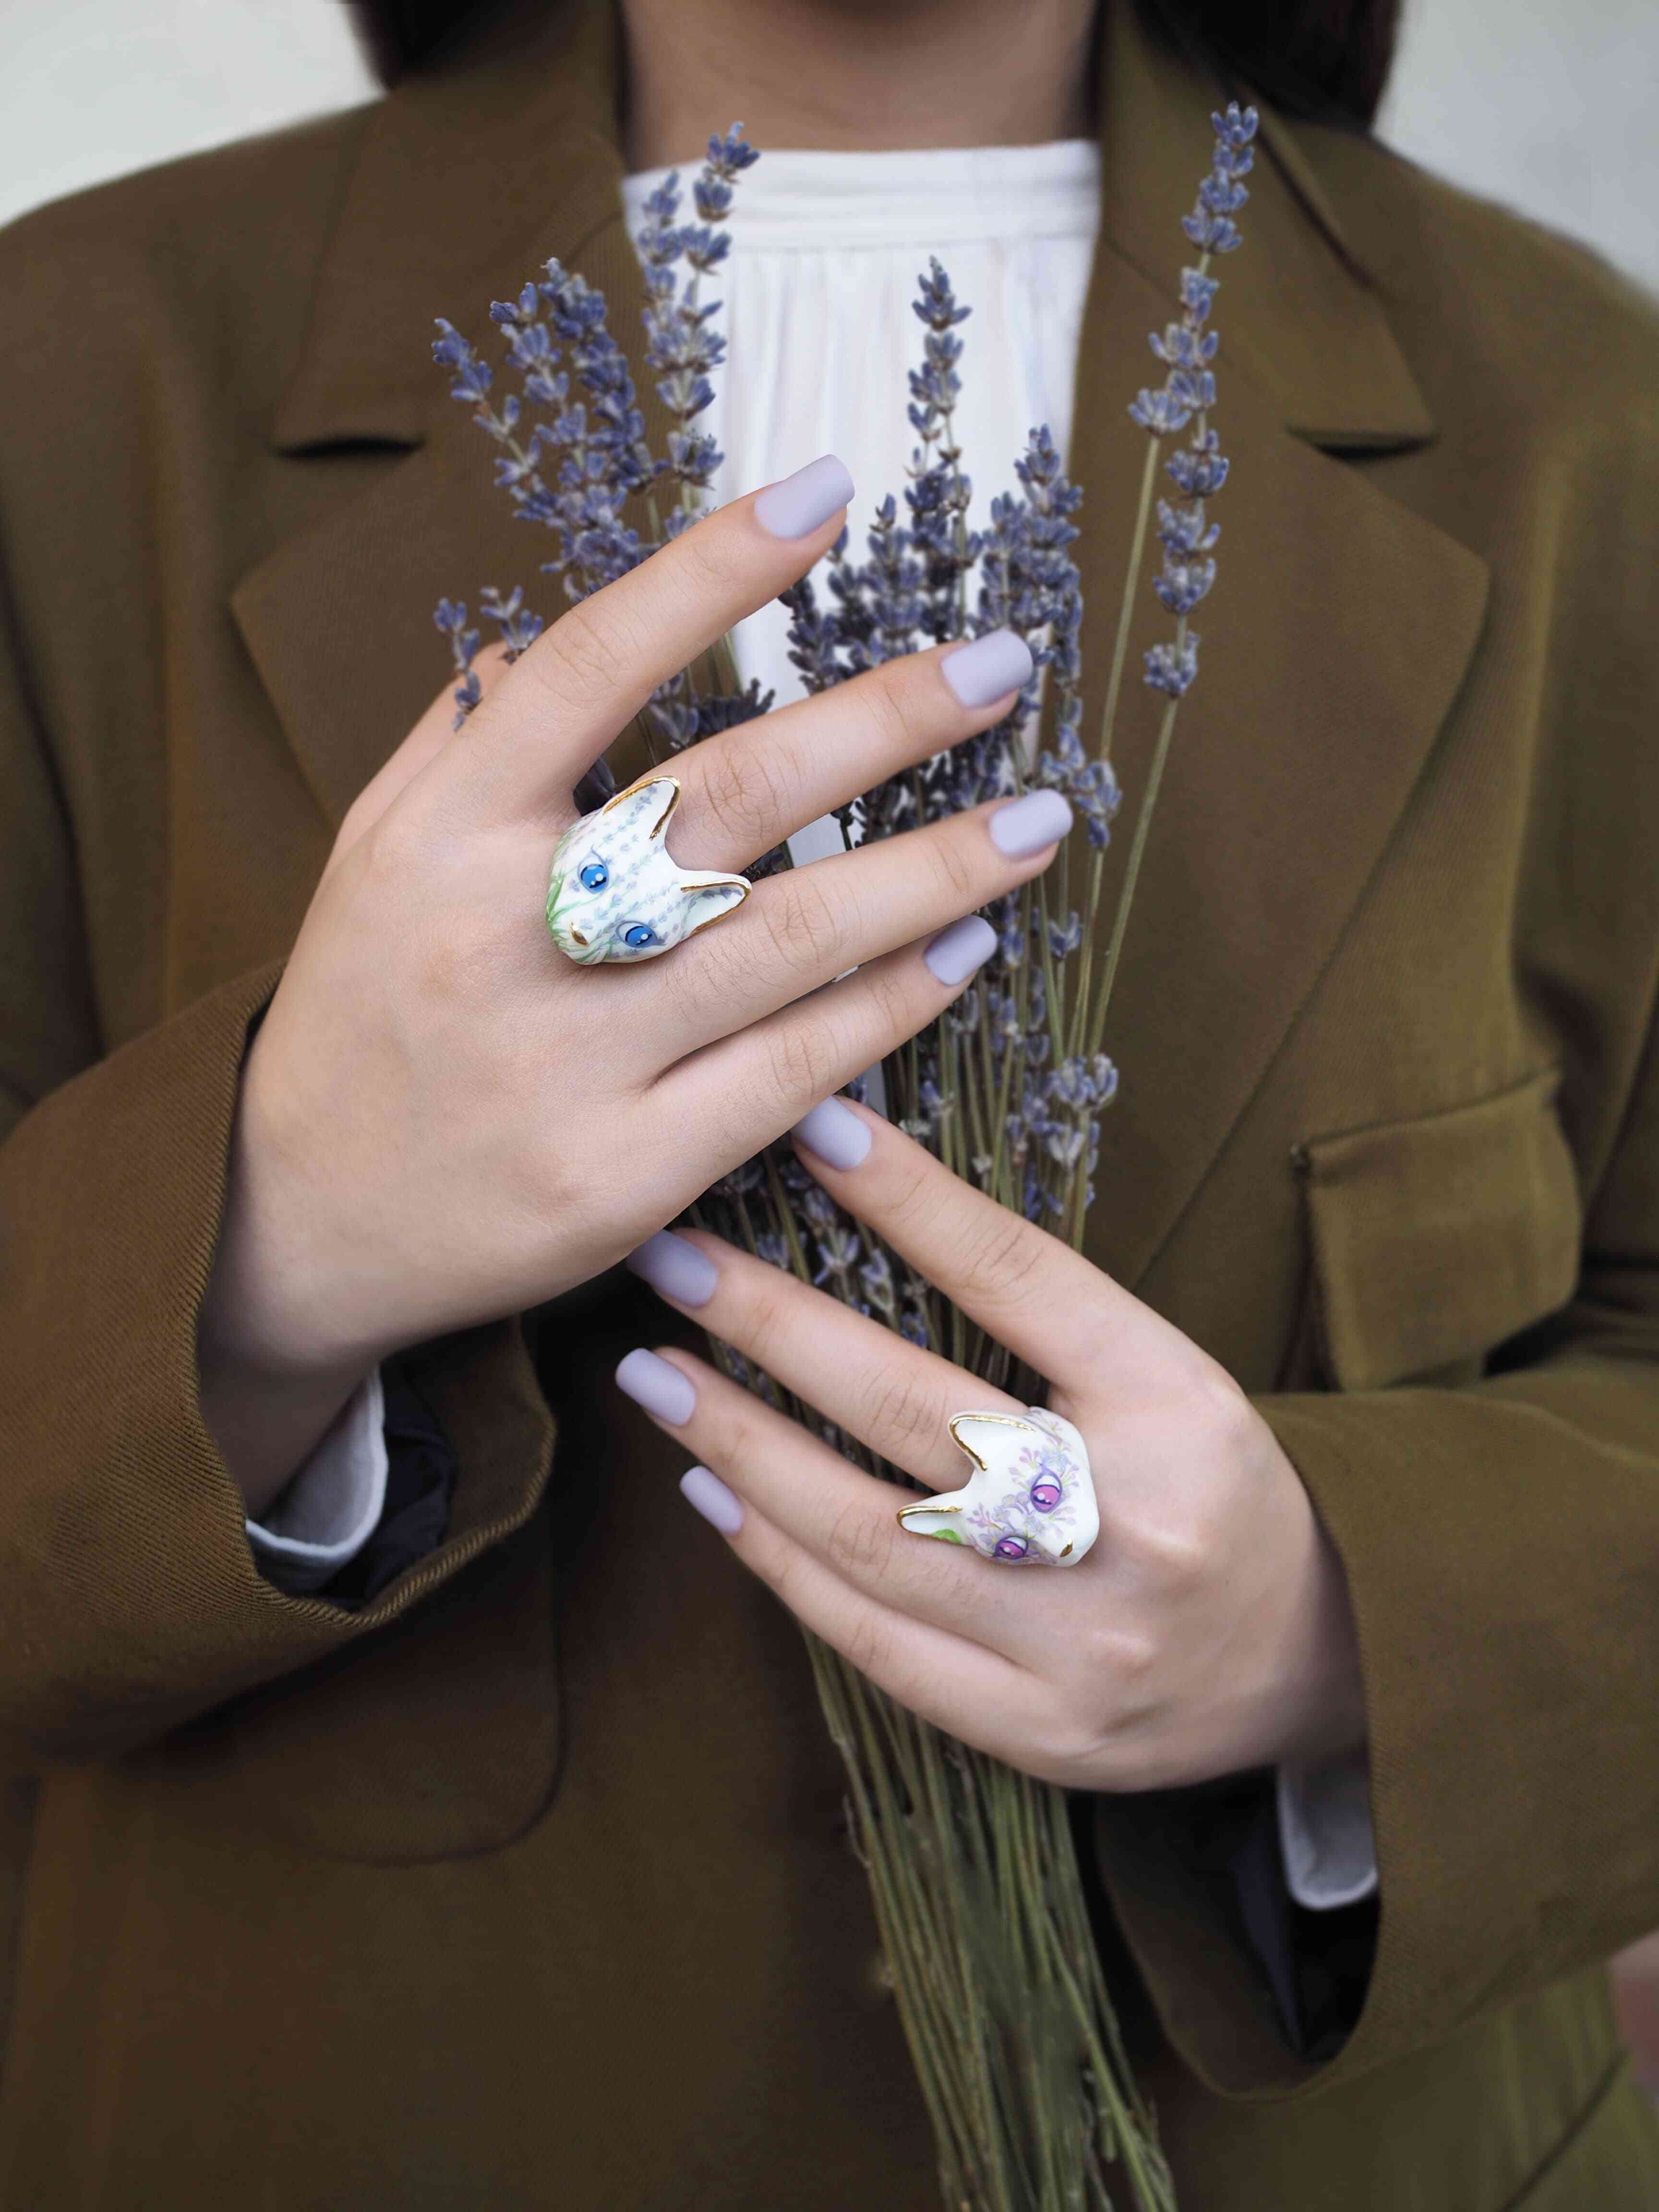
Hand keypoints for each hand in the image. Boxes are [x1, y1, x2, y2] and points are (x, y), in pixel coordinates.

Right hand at [199, 461, 1066, 1512]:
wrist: (301, 1225)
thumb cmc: (357, 1016)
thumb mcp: (372, 857)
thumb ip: (460, 743)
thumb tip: (547, 641)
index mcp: (442, 837)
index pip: (589, 668)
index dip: (710, 571)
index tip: (826, 492)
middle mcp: (508, 938)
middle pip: (729, 800)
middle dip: (883, 721)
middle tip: (1004, 665)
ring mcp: (573, 1065)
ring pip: (789, 942)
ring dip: (931, 872)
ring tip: (1037, 816)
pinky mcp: (625, 1173)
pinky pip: (790, 1072)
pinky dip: (887, 1005)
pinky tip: (963, 950)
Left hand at [616, 1096, 1364, 1792]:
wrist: (1314, 1656)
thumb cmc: (1210, 1482)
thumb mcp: (1158, 1372)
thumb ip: (1035, 1312)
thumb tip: (870, 1202)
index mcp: (1175, 1403)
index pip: (1018, 1278)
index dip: (908, 1198)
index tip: (805, 1127)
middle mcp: (1128, 1522)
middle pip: (912, 1408)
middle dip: (769, 1325)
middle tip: (667, 1258)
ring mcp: (1077, 1642)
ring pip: (867, 1535)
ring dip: (739, 1446)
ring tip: (653, 1375)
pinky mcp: (1034, 1730)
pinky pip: (873, 1641)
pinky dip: (779, 1561)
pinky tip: (713, 1492)